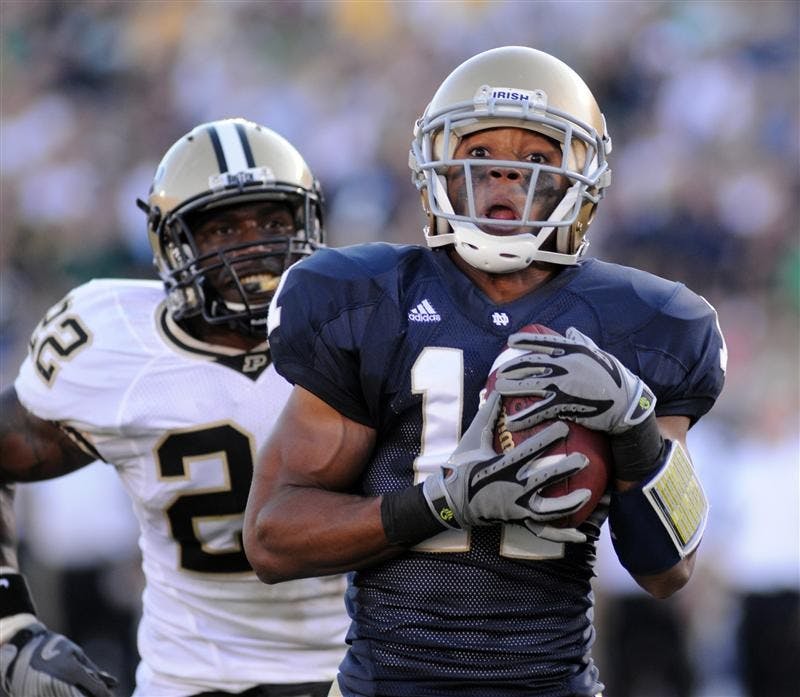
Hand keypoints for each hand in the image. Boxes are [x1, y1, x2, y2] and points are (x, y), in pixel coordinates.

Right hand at [0, 621, 116, 696]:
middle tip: (98, 694)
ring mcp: (46, 692)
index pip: (95, 689)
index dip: (105, 694)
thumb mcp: (76, 653)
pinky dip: (64, 696)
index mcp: (72, 670)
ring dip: (78, 696)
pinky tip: (69, 692)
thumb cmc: (54, 647)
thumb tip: (113, 683)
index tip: (111, 696)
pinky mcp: (35, 696)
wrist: (24, 646)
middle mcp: (60, 683)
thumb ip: (93, 670)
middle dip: (91, 696)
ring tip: (84, 691)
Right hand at [422, 392, 590, 535]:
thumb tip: (499, 390)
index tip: (564, 427)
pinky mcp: (519, 520)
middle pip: (542, 480)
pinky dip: (563, 534)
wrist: (451, 499)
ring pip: (547, 510)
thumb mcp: (473, 438)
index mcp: (501, 467)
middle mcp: (511, 489)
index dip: (547, 439)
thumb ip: (488, 414)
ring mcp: (516, 508)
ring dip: (568, 504)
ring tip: (587, 496)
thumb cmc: (462, 465)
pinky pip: (543, 531)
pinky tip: (582, 535)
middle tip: (583, 459)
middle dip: (564, 469)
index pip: (528, 452)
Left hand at [494, 327, 655, 434]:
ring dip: (511, 387)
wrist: (628, 403)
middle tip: (500, 371)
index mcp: (573, 350)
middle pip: (531, 364)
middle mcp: (565, 364)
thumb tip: (570, 331)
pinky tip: (511, 421)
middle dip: (512, 367)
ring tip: (498, 389)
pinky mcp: (565, 404)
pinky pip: (539, 410)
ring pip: (530, 385)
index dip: (524, 341)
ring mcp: (563, 384)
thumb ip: (582, 343)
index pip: (543, 342)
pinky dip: (524, 416)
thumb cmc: (615, 377)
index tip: (510, 341)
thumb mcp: (598, 354)